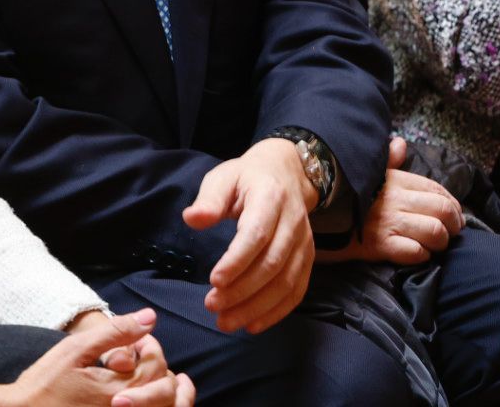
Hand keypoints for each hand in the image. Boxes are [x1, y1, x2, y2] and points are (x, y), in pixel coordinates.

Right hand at [4, 310, 193, 406]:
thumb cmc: (43, 384)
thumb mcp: (75, 350)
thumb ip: (114, 332)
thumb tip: (150, 317)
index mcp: (116, 391)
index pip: (156, 368)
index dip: (151, 348)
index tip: (135, 340)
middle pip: (164, 391)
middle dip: (156, 367)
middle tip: (136, 354)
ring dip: (156, 388)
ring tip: (138, 373)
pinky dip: (146, 403)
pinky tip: (131, 392)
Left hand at [183, 138, 315, 333]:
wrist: (286, 173)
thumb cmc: (246, 178)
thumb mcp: (223, 177)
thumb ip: (209, 199)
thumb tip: (192, 218)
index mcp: (270, 197)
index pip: (257, 233)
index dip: (237, 260)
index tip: (214, 281)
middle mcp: (293, 222)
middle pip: (272, 263)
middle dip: (242, 290)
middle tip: (212, 305)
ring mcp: (304, 242)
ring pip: (286, 282)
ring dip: (256, 307)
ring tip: (226, 322)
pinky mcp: (307, 258)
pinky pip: (297, 291)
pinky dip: (276, 312)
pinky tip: (253, 325)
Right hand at [317, 138, 464, 264]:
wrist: (311, 214)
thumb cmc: (340, 194)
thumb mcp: (364, 172)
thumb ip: (386, 160)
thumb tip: (400, 143)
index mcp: (395, 180)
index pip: (437, 189)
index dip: (453, 204)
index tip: (455, 216)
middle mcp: (395, 199)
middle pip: (443, 210)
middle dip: (454, 224)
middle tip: (451, 233)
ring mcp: (388, 222)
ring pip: (434, 232)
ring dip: (440, 242)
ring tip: (435, 246)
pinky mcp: (378, 245)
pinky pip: (414, 252)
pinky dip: (421, 255)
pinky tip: (416, 254)